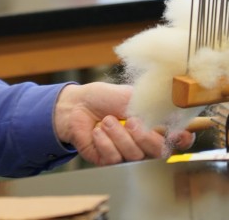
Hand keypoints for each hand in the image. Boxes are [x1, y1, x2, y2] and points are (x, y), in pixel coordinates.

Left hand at [53, 82, 194, 165]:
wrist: (77, 104)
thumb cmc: (105, 98)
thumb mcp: (131, 96)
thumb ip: (153, 106)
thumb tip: (176, 115)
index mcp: (154, 126)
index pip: (180, 139)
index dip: (182, 139)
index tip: (178, 134)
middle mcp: (144, 144)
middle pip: (160, 152)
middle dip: (144, 136)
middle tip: (130, 121)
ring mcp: (128, 154)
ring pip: (135, 155)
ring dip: (118, 134)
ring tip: (106, 120)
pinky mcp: (109, 162)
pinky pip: (114, 158)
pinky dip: (104, 141)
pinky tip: (97, 131)